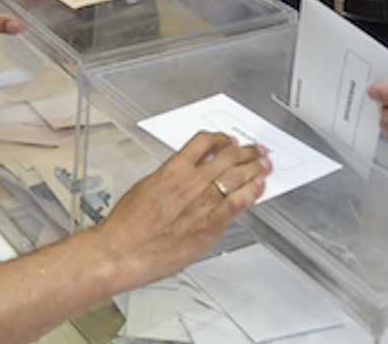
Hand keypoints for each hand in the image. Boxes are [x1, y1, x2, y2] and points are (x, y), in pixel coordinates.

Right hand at [89, 132, 269, 290]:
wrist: (124, 250)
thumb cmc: (128, 224)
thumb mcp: (145, 186)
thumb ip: (168, 178)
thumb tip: (180, 174)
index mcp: (173, 169)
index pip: (204, 142)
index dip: (222, 139)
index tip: (228, 141)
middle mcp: (191, 182)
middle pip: (227, 156)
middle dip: (246, 151)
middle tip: (255, 151)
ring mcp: (202, 203)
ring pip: (237, 176)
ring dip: (254, 168)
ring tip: (263, 165)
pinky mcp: (209, 226)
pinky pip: (237, 204)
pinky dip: (251, 193)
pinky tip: (258, 188)